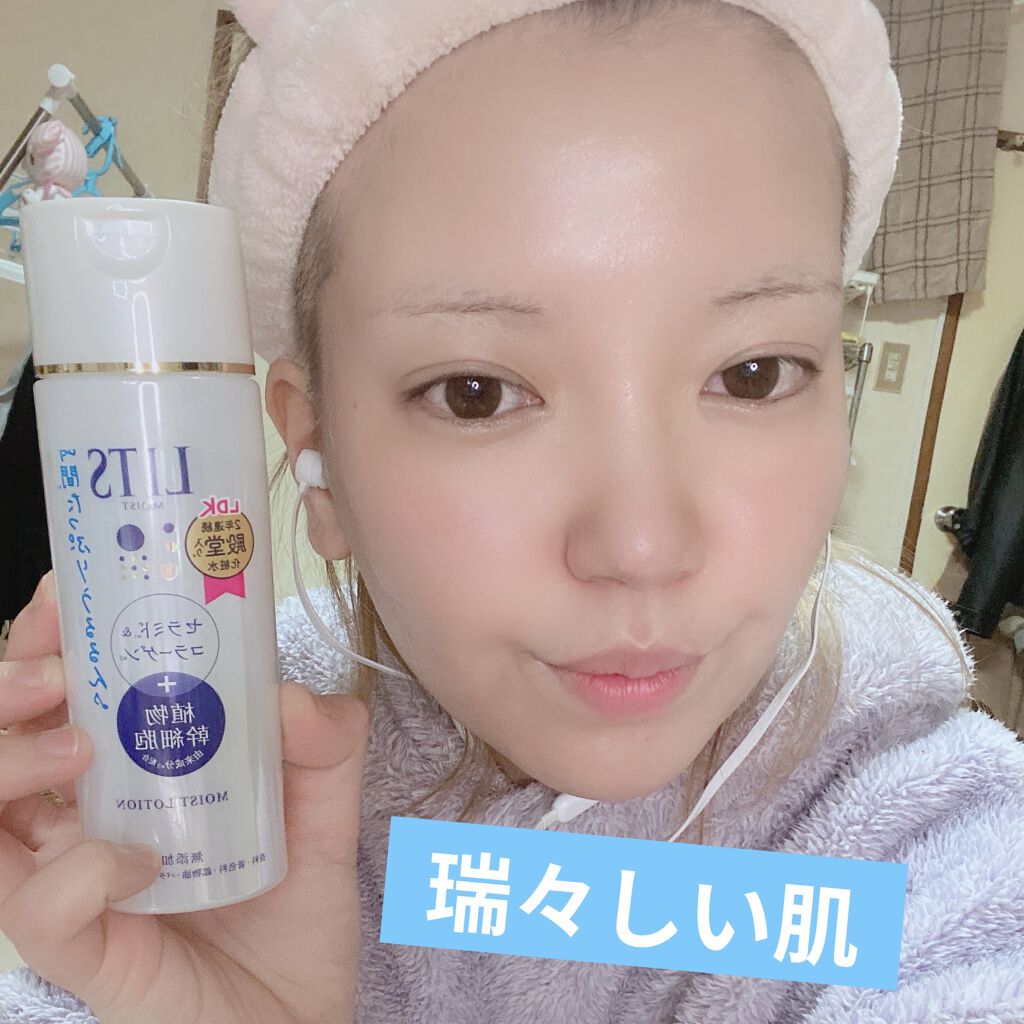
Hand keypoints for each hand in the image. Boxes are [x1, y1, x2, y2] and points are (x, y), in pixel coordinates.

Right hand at [0, 571, 368, 1023]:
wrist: (300, 1010)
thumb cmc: (292, 902)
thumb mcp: (325, 803)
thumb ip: (326, 741)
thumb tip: (291, 694)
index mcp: (127, 766)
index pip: (58, 689)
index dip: (46, 637)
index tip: (68, 597)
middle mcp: (82, 816)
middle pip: (0, 734)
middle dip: (9, 681)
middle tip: (58, 666)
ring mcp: (70, 882)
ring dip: (13, 758)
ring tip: (83, 742)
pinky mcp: (78, 950)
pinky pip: (36, 908)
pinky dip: (79, 872)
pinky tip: (138, 861)